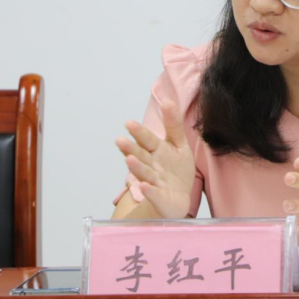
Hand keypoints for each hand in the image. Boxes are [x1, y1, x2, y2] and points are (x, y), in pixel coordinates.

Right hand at [115, 100, 194, 218]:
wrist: (178, 197)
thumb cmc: (176, 169)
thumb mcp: (179, 144)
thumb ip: (173, 124)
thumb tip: (168, 100)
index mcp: (156, 150)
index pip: (147, 140)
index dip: (139, 132)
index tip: (129, 123)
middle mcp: (151, 165)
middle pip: (140, 155)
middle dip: (130, 149)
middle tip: (119, 141)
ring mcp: (154, 182)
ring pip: (144, 173)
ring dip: (136, 167)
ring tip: (129, 160)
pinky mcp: (159, 198)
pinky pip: (154, 194)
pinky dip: (148, 191)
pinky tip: (143, 187)